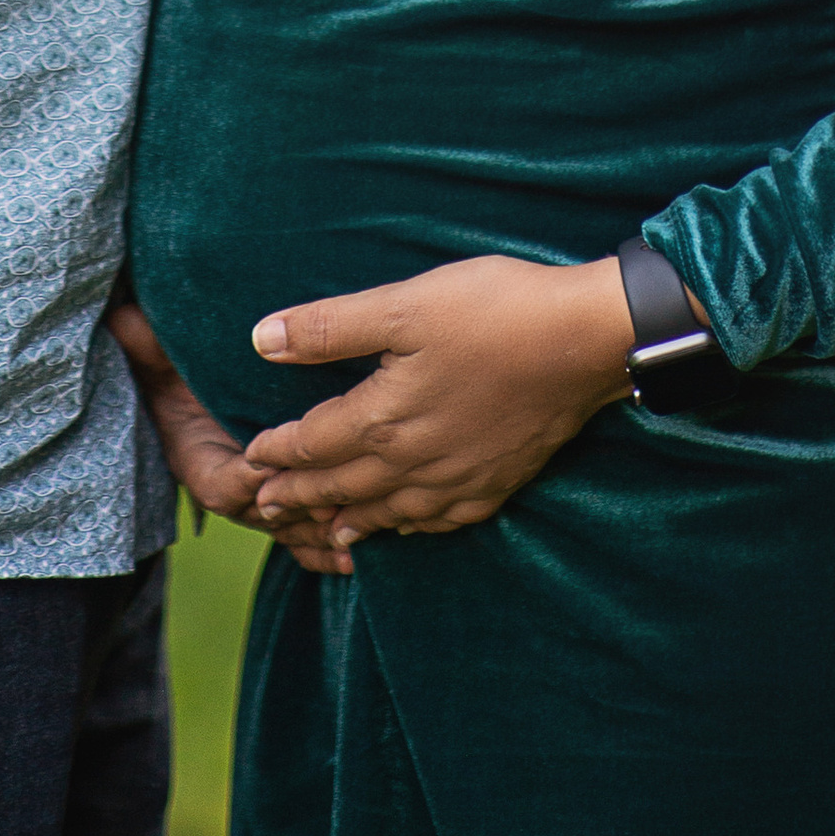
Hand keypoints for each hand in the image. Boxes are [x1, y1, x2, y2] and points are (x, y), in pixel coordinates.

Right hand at [107, 300, 352, 575]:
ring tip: (356, 532)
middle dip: (296, 510)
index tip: (272, 465)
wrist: (196, 377)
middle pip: (264, 515)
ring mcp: (258, 500)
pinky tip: (355, 562)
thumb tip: (120, 317)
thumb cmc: (182, 359)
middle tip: (330, 501)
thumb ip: (143, 340)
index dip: (245, 479)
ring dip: (318, 533)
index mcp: (196, 457)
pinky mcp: (284, 502)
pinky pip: (302, 539)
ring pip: (288, 529)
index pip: (218, 484)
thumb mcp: (159, 349)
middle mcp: (229, 486)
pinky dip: (324, 553)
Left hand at [238, 253, 639, 550]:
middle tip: (265, 508)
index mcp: (384, 419)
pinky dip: (407, 528)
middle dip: (299, 495)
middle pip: (342, 486)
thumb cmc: (493, 312)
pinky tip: (403, 526)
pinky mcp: (495, 484)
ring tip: (322, 531)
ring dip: (347, 520)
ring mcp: (457, 480)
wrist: (585, 343)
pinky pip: (437, 521)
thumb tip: (260, 339)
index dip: (277, 452)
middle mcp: (414, 463)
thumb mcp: (404, 304)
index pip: (314, 444)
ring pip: (387, 512)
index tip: (249, 460)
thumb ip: (329, 328)